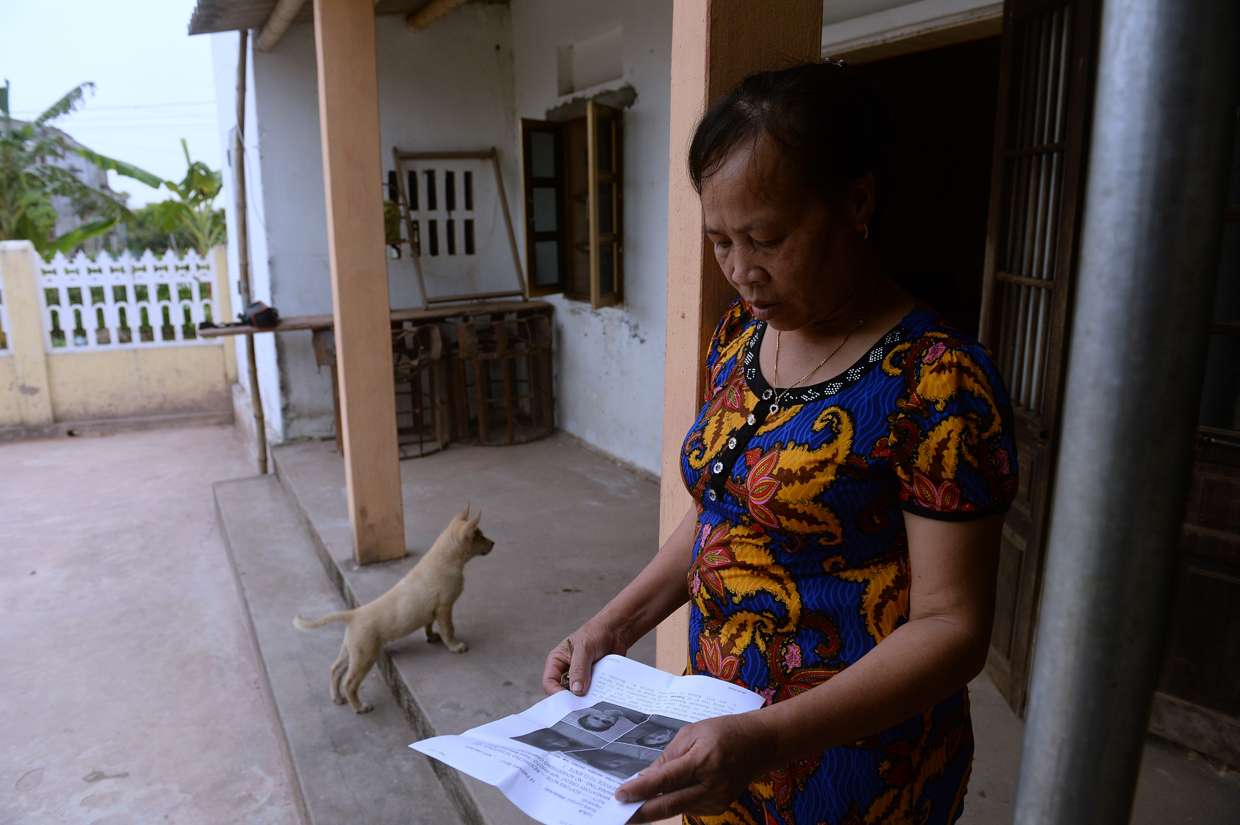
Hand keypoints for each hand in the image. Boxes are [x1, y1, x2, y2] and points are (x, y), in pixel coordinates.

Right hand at [541, 621, 628, 695]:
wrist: (615, 632)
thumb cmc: (595, 633)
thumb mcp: (585, 648)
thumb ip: (579, 668)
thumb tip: (576, 690)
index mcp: (557, 661)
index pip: (549, 682)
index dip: (556, 692)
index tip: (569, 700)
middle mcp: (566, 671)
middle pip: (563, 692)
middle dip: (572, 698)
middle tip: (583, 704)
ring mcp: (580, 677)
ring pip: (578, 695)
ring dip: (586, 697)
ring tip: (595, 699)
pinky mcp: (592, 681)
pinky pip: (591, 693)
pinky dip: (596, 695)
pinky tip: (603, 695)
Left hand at [615, 713, 775, 821]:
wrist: (760, 745)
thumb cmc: (723, 731)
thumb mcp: (692, 733)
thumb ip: (668, 757)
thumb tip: (645, 778)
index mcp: (703, 761)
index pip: (665, 780)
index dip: (640, 790)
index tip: (620, 795)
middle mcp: (711, 785)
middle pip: (670, 804)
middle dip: (641, 812)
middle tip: (619, 814)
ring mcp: (716, 800)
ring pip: (678, 809)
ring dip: (654, 808)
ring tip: (634, 804)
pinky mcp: (718, 807)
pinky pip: (688, 807)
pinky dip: (673, 802)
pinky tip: (664, 796)